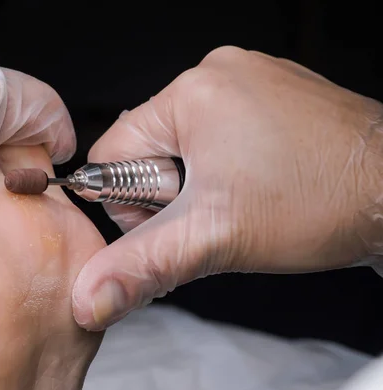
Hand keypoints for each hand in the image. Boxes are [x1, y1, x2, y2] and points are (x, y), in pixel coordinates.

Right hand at [72, 46, 382, 330]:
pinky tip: (258, 186)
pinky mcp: (271, 95)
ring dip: (199, 186)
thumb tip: (89, 297)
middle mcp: (218, 73)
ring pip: (184, 147)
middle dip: (171, 195)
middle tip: (218, 212)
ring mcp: (250, 79)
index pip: (111, 153)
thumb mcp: (214, 239)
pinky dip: (225, 169)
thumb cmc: (319, 203)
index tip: (178, 218)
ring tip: (243, 200)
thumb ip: (142, 266)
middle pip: (148, 150)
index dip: (132, 201)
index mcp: (192, 93)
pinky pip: (219, 135)